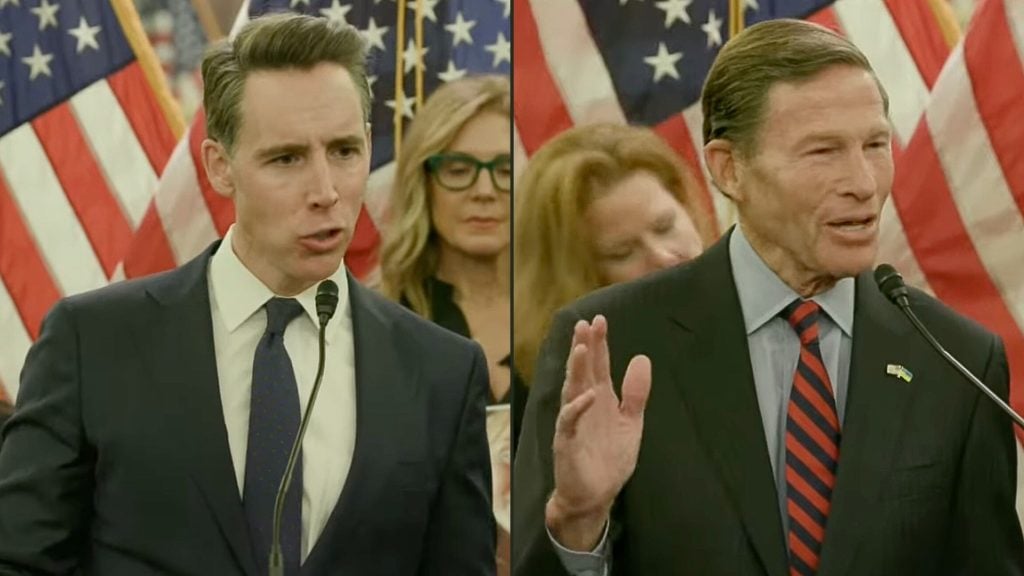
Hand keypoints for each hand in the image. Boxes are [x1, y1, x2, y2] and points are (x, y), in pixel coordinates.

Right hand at [545, 315, 651, 550]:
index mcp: (600, 398)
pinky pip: (571, 420)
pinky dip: (578, 407)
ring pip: (572, 389)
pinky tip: (588, 394)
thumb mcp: (631, 423)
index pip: (598, 365)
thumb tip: (641, 358)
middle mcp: (585, 404)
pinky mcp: (567, 441)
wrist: (595, 495)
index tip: (600, 320)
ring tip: (580, 348)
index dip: (599, 343)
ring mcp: (574, 421)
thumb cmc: (610, 459)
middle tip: (585, 324)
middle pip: (582, 370)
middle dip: (583, 347)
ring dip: (576, 369)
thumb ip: (636, 393)